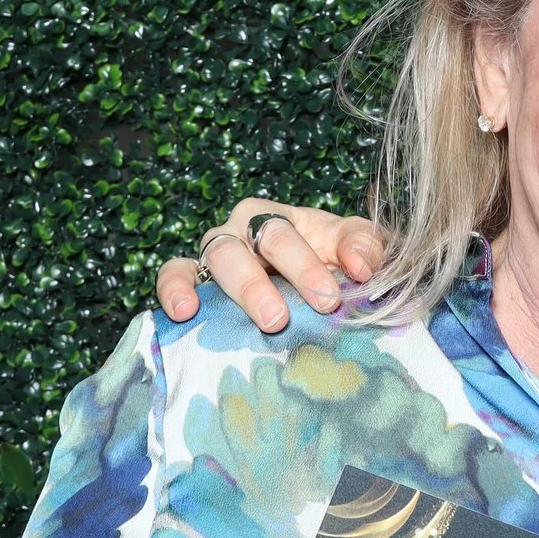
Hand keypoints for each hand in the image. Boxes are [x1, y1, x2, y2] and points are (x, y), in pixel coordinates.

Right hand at [154, 200, 385, 332]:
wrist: (310, 282)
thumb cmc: (329, 258)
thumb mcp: (353, 247)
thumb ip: (364, 246)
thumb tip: (361, 266)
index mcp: (277, 217)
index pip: (284, 236)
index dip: (305, 267)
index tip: (329, 300)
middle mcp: (241, 230)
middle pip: (242, 248)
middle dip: (259, 285)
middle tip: (278, 319)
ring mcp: (215, 253)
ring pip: (212, 260)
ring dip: (231, 291)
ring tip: (248, 320)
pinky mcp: (194, 278)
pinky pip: (175, 275)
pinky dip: (174, 289)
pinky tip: (184, 312)